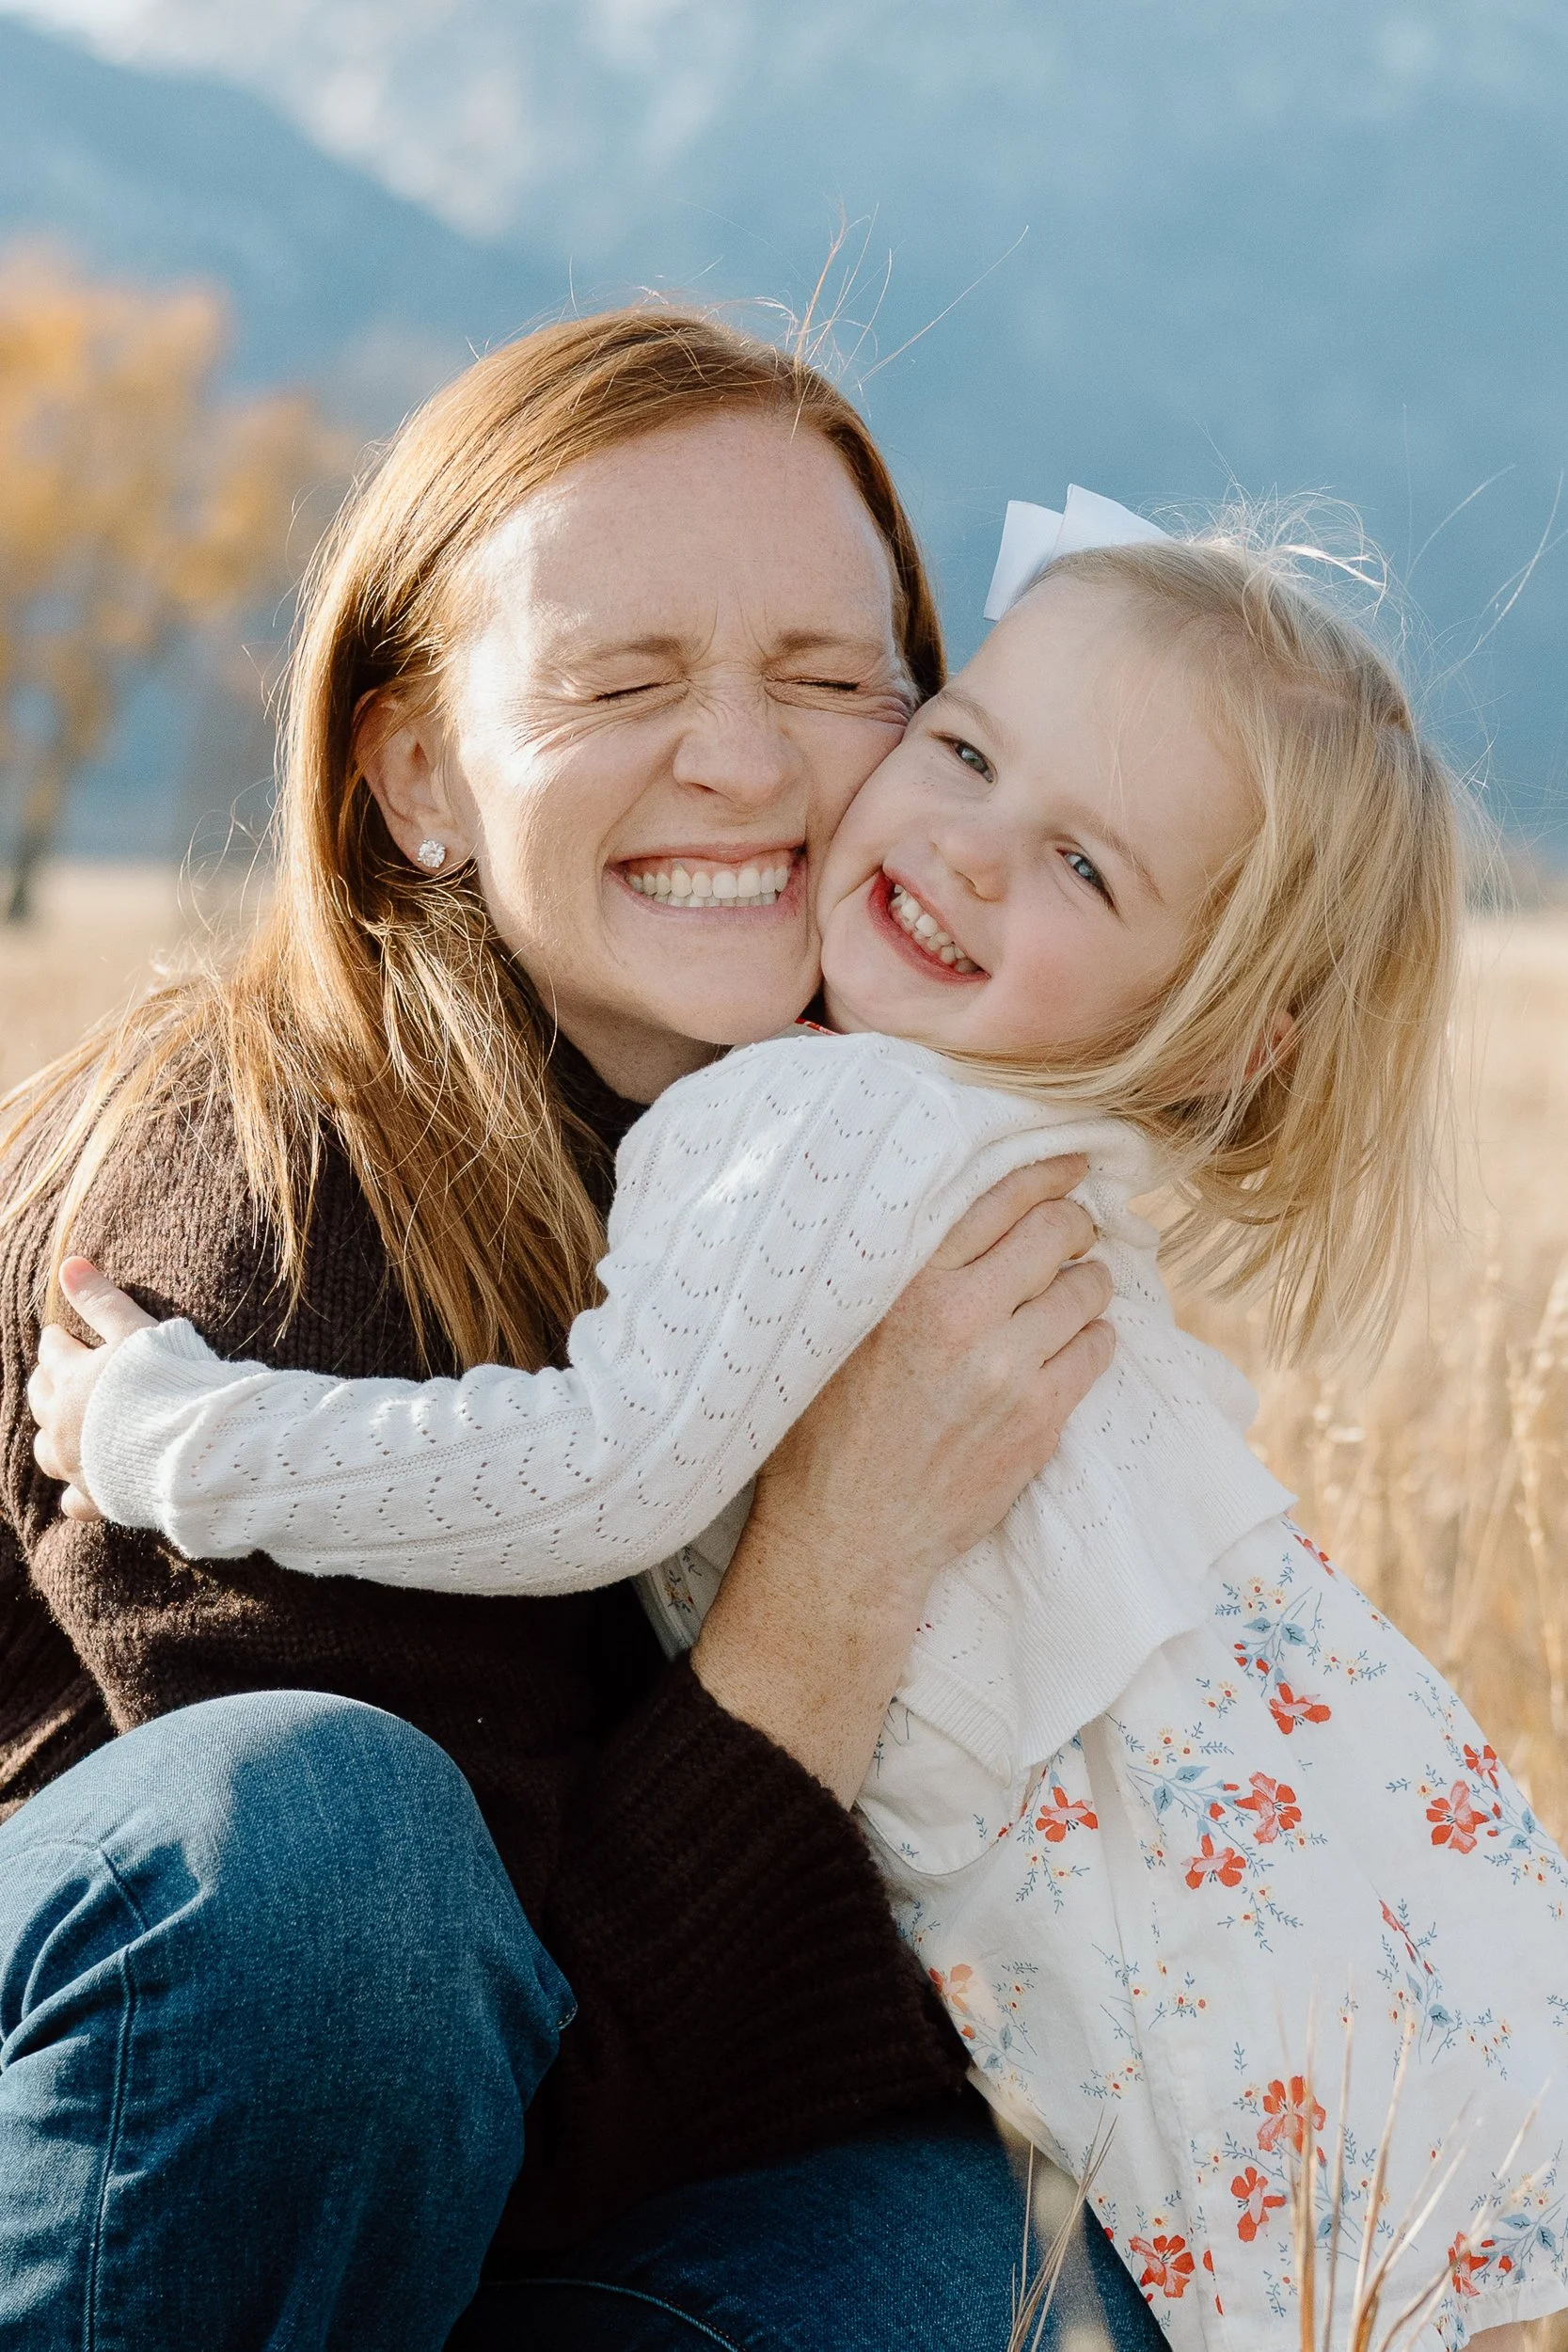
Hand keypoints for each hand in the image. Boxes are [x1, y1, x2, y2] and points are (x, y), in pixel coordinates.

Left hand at [26, 1257, 156, 1521]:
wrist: (193, 1447)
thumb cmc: (169, 1384)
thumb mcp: (136, 1331)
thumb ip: (101, 1300)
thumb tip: (68, 1263)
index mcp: (73, 1379)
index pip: (54, 1352)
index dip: (58, 1340)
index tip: (61, 1333)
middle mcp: (64, 1423)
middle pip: (42, 1398)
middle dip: (47, 1381)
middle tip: (57, 1372)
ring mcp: (78, 1463)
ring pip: (46, 1449)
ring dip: (50, 1435)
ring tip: (60, 1426)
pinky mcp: (98, 1496)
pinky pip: (75, 1500)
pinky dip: (74, 1492)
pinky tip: (79, 1490)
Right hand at [692, 1156, 1113, 1799]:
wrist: (848, 1538)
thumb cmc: (824, 1432)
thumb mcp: (835, 1330)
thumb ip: (890, 1270)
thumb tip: (940, 1207)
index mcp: (905, 1283)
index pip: (999, 1195)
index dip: (1046, 1170)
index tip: (1069, 1161)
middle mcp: (962, 1316)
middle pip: (1058, 1231)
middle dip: (1075, 1221)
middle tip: (1075, 1226)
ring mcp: (1010, 1370)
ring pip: (1089, 1288)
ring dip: (1089, 1280)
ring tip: (1074, 1287)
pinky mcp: (1041, 1421)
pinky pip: (1098, 1350)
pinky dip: (1092, 1337)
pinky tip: (1071, 1343)